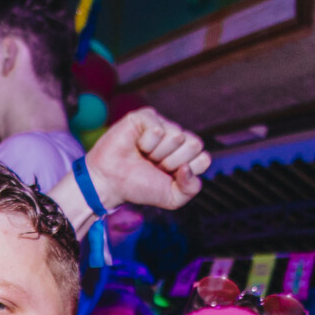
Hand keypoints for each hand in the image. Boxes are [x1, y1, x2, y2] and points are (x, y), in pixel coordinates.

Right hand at [84, 108, 210, 211]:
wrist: (110, 184)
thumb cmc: (139, 187)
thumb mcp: (172, 198)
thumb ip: (191, 188)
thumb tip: (187, 167)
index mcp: (186, 154)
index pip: (204, 159)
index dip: (185, 172)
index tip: (167, 175)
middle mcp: (176, 136)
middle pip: (195, 144)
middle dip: (172, 162)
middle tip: (154, 165)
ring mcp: (162, 124)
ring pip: (177, 136)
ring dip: (157, 154)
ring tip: (143, 155)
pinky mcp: (145, 117)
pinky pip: (158, 129)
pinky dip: (146, 144)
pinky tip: (136, 145)